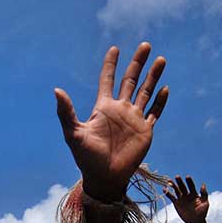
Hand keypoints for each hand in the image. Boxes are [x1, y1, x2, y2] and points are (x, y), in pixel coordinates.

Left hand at [55, 43, 168, 200]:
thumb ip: (66, 112)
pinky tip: (165, 88)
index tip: (115, 49)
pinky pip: (155, 113)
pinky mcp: (145, 131)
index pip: (108, 80)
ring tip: (161, 59)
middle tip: (145, 45)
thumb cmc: (86, 158)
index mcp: (104, 107)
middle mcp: (121, 110)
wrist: (105, 178)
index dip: (111, 64)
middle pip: (131, 80)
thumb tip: (56, 90)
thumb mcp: (73, 133)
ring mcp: (134, 119)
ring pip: (146, 92)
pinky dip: (160, 101)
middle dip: (138, 63)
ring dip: (153, 76)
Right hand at [165, 175, 208, 222]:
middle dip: (180, 182)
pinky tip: (164, 189)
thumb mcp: (205, 203)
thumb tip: (203, 185)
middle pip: (183, 186)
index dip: (189, 181)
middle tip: (177, 176)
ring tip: (169, 180)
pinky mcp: (176, 203)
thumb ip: (204, 194)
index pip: (191, 186)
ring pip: (176, 190)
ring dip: (173, 185)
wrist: (196, 222)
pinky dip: (168, 193)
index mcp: (194, 194)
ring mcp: (181, 198)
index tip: (187, 177)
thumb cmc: (202, 213)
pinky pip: (171, 197)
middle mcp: (187, 194)